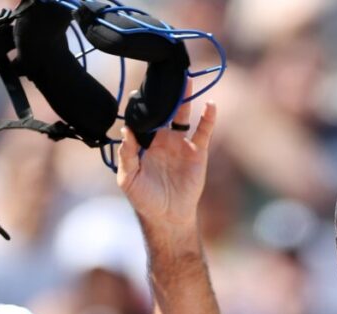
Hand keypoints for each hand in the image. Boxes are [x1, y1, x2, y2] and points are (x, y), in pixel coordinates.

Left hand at [117, 90, 216, 228]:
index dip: (144, 103)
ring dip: (185, 98)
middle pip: (165, 110)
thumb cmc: (144, 199)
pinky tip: (210, 105)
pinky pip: (203, 131)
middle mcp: (163, 139)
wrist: (168, 217)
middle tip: (166, 72)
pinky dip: (208, 118)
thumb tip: (125, 131)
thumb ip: (126, 155)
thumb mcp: (128, 178)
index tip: (143, 87)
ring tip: (186, 79)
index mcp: (145, 142)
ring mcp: (181, 143)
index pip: (144, 117)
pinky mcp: (197, 152)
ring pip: (184, 115)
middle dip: (166, 93)